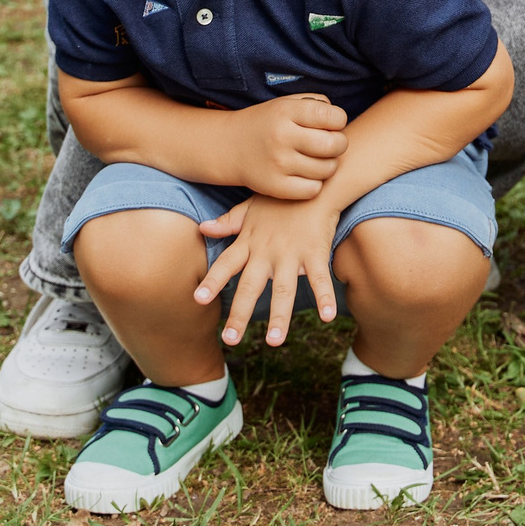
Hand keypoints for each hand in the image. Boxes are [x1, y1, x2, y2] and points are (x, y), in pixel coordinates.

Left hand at [194, 193, 341, 347]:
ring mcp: (291, 253)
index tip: (198, 299)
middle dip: (240, 313)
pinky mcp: (315, 252)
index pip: (227, 264)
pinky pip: (319, 278)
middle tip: (230, 339)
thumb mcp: (251, 206)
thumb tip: (202, 228)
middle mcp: (267, 250)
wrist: (316, 183)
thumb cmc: (281, 197)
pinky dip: (324, 297)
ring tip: (273, 341)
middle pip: (251, 285)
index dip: (212, 281)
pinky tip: (326, 318)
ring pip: (283, 288)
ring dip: (279, 316)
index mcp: (250, 241)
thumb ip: (229, 222)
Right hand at [228, 95, 348, 197]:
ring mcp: (279, 163)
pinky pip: (313, 189)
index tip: (332, 124)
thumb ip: (315, 104)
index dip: (339, 120)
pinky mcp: (276, 186)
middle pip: (334, 145)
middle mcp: (282, 136)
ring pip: (327, 169)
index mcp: (286, 111)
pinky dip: (315, 183)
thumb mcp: (286, 104)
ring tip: (318, 159)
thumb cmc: (268, 124)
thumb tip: (340, 120)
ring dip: (328, 165)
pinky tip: (307, 174)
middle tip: (331, 144)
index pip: (333, 116)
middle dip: (339, 144)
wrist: (230, 147)